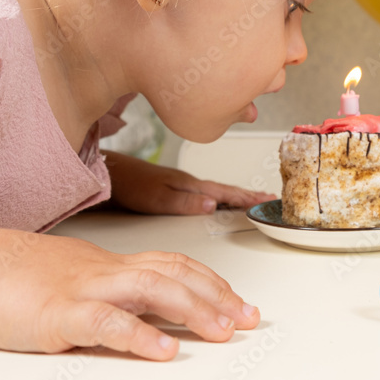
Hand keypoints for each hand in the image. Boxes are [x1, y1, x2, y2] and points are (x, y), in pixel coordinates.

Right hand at [0, 232, 259, 359]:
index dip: (213, 282)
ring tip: (222, 331)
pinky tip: (165, 350)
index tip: (240, 302)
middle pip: (175, 275)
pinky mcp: (60, 314)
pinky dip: (140, 335)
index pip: (176, 265)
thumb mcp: (81, 281)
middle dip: (217, 297)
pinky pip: (107, 321)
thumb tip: (154, 315)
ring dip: (193, 309)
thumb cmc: (22, 279)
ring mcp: (86, 290)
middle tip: (248, 319)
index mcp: (114, 265)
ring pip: (152, 289)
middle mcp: (108, 272)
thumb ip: (118, 292)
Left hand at [106, 151, 274, 214]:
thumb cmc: (131, 185)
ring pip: (217, 190)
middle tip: (268, 198)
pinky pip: (206, 191)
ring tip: (250, 199)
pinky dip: (219, 195)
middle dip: (248, 194)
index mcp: (190, 185)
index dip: (246, 198)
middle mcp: (189, 183)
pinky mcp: (174, 187)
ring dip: (235, 195)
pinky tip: (218, 200)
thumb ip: (186, 203)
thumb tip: (213, 205)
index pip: (225, 193)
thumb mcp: (159, 198)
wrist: (111, 174)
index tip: (265, 201)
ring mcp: (183, 184)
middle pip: (225, 190)